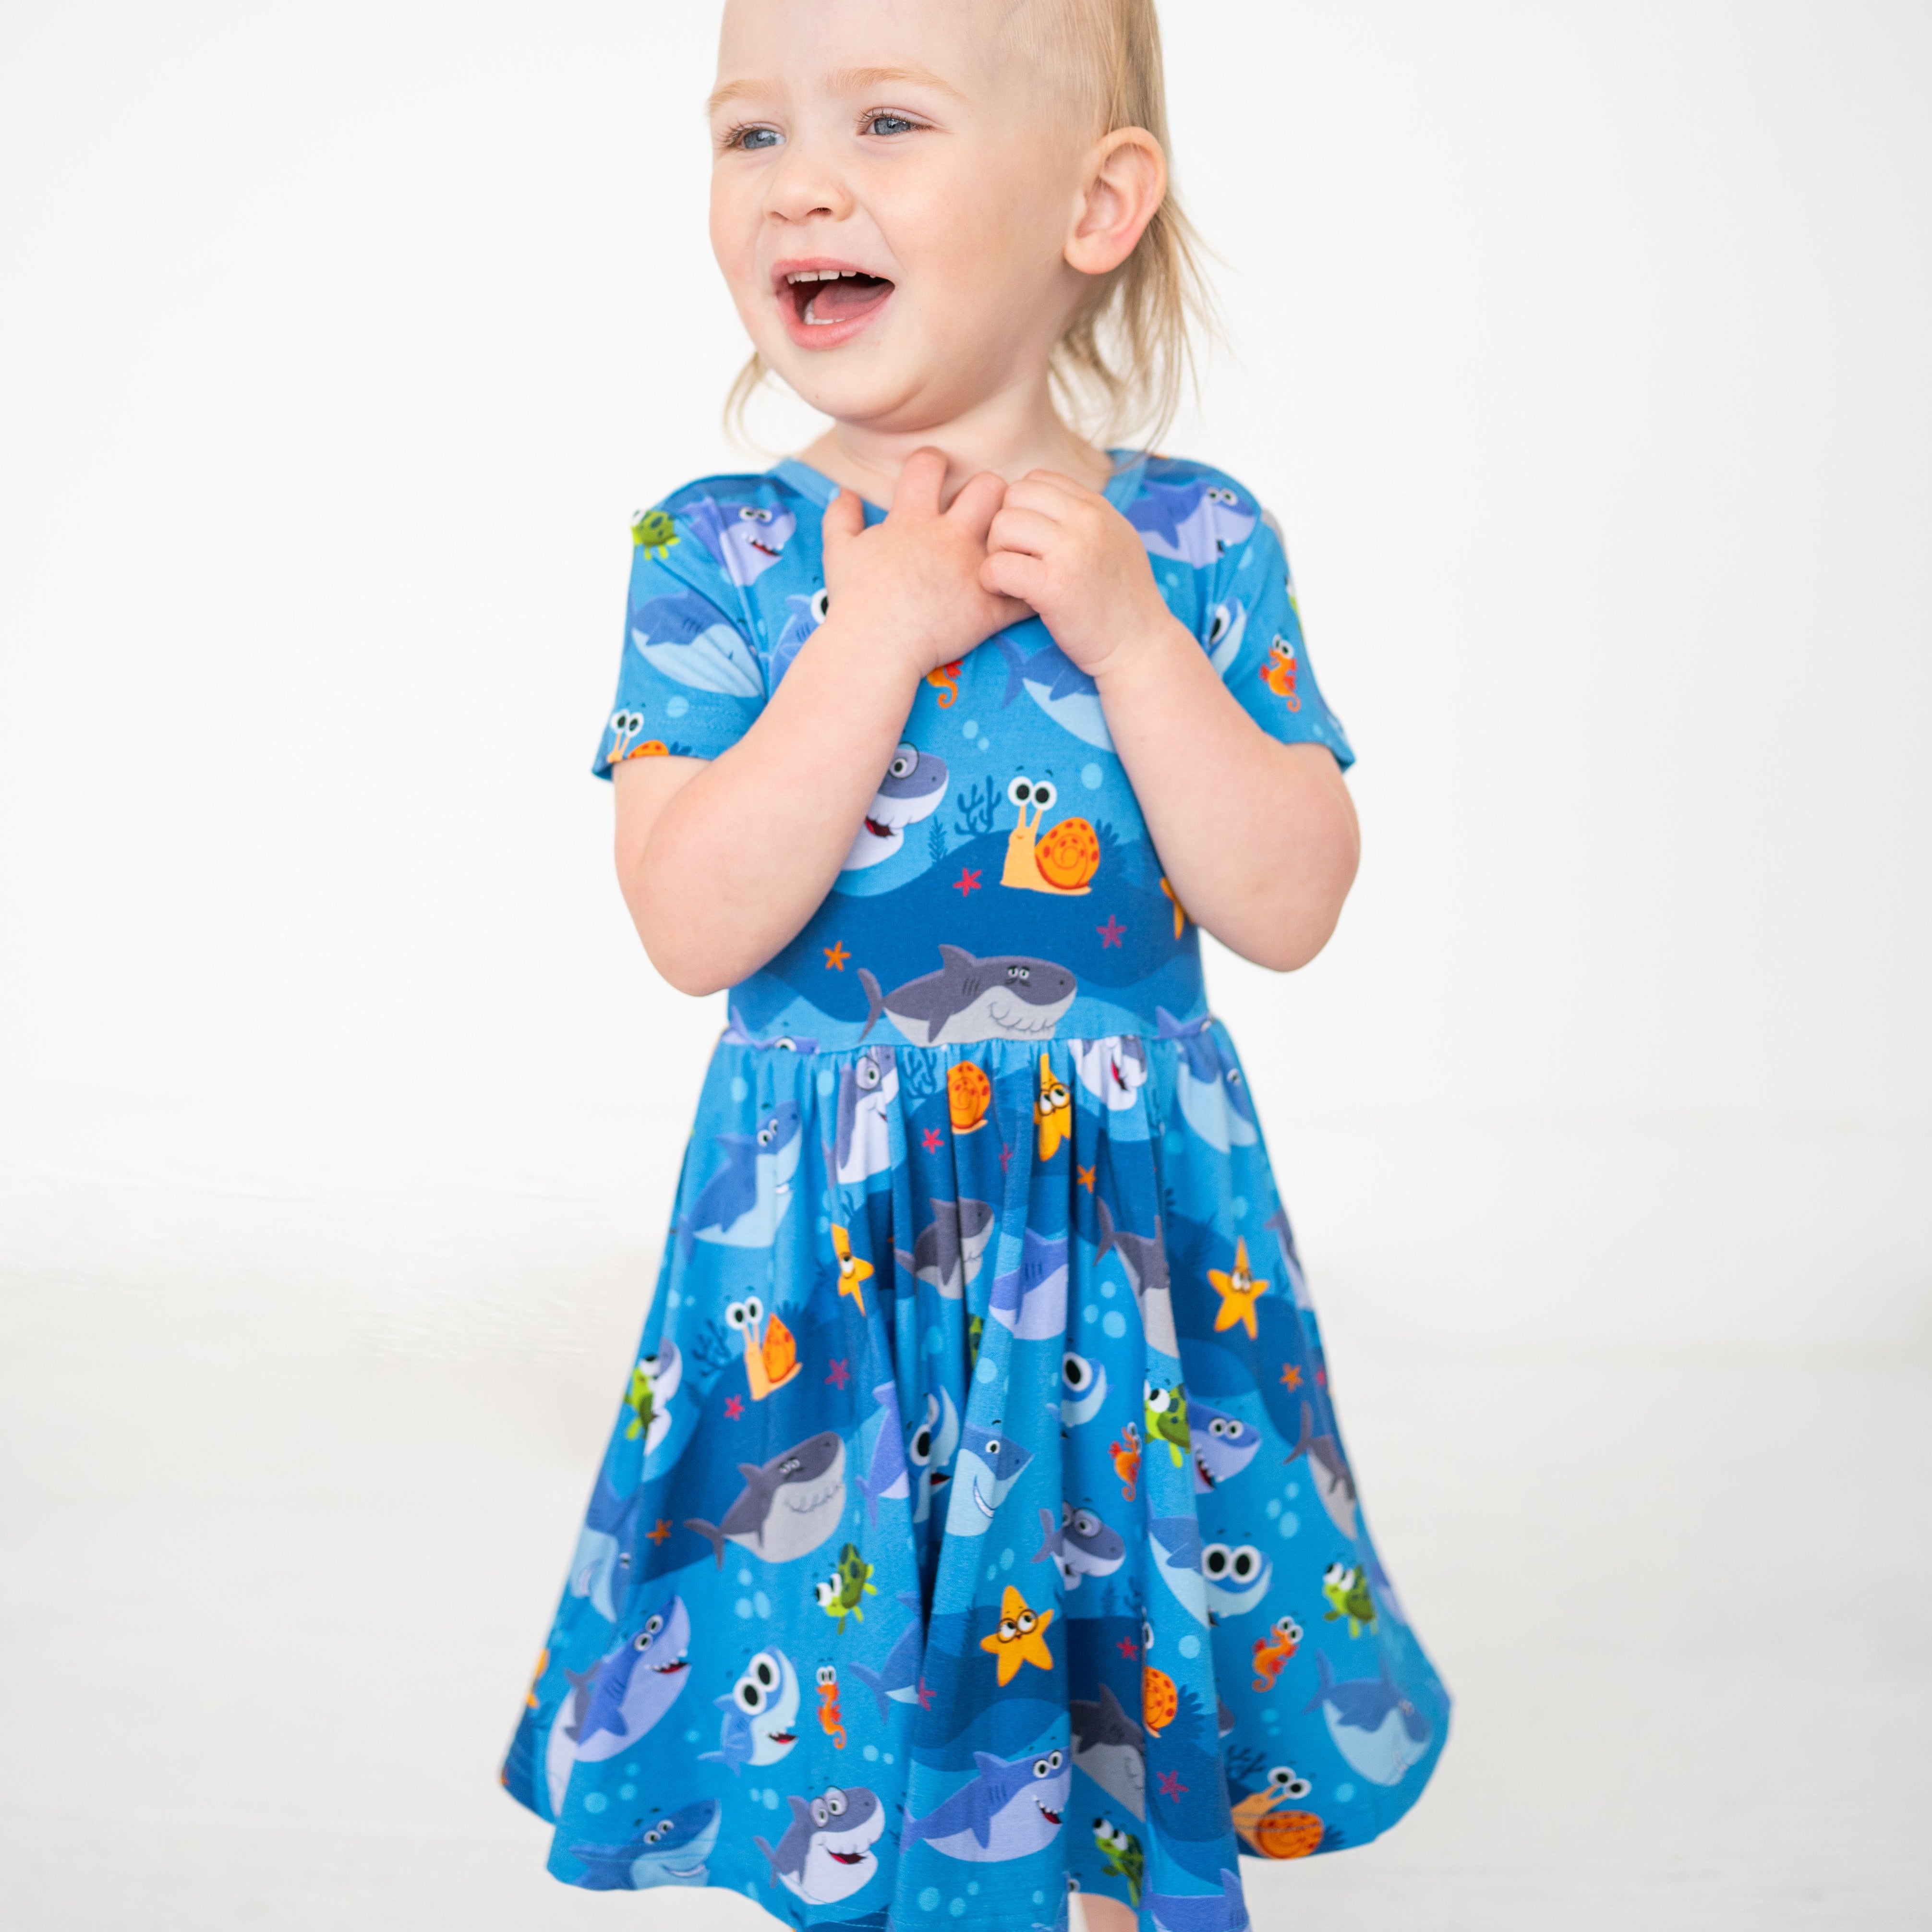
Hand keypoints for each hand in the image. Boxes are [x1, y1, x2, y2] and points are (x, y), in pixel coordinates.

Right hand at [819, 448, 1032, 681]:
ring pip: (1016, 529)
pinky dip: (1028, 588)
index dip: (933, 462)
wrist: (874, 649)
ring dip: (1014, 534)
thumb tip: (843, 492)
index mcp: (912, 519)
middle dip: (988, 492)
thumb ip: (840, 518)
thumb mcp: (838, 553)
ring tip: (1005, 547)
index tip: (934, 475)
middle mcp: (949, 537)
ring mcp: (974, 571)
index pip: (929, 463)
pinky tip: (1022, 590)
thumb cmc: (855, 602)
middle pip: (989, 486)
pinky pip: (1025, 589)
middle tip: (981, 514)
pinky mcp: (991, 607)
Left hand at [981, 471, 1181, 676]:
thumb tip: (1051, 501)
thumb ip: (1086, 518)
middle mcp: (1087, 521)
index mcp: (1098, 507)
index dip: (1023, 507)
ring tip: (1012, 577)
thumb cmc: (1124, 601)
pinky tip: (1006, 593)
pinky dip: (992, 580)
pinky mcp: (1054, 587)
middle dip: (1005, 526)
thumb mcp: (1117, 542)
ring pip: (1003, 525)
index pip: (1037, 478)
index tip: (1030, 539)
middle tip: (1015, 558)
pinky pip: (998, 566)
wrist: (1142, 647)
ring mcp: (1072, 551)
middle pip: (1014, 495)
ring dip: (997, 552)